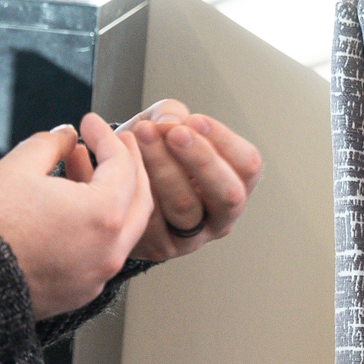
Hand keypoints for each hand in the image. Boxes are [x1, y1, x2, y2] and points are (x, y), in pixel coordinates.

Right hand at [0, 113, 152, 318]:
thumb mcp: (18, 166)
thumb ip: (50, 143)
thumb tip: (66, 137)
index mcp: (102, 215)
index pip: (122, 166)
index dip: (106, 136)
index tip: (89, 122)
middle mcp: (110, 249)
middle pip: (138, 198)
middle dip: (127, 165)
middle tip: (112, 142)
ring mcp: (97, 274)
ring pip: (124, 228)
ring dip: (112, 194)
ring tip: (82, 166)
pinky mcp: (81, 291)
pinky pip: (104, 251)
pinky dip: (99, 223)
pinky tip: (74, 205)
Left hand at [92, 99, 260, 260]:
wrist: (115, 184)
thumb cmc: (151, 150)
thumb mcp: (164, 124)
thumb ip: (171, 115)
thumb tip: (170, 123)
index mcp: (235, 183)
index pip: (248, 166)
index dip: (224, 141)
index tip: (194, 119)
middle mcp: (221, 216)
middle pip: (227, 194)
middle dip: (201, 159)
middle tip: (173, 132)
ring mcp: (194, 237)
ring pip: (186, 206)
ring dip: (164, 168)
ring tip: (143, 136)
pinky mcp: (162, 248)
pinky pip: (153, 221)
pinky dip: (138, 189)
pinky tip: (122, 165)